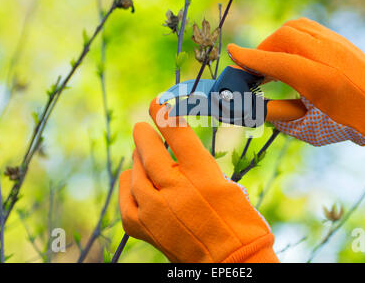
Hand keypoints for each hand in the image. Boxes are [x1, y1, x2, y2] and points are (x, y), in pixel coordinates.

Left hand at [118, 99, 277, 262]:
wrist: (230, 261)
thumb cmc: (239, 222)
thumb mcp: (227, 184)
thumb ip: (199, 167)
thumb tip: (176, 156)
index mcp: (201, 173)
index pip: (176, 133)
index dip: (163, 114)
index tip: (156, 103)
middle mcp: (175, 188)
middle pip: (149, 152)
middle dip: (144, 136)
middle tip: (140, 127)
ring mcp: (156, 209)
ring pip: (135, 174)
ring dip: (136, 160)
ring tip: (138, 153)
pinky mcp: (146, 228)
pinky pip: (126, 201)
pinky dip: (126, 186)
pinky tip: (129, 179)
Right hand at [228, 18, 364, 167]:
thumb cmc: (343, 125)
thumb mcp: (305, 128)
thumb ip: (274, 113)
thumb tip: (248, 104)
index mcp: (322, 82)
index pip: (278, 62)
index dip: (251, 58)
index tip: (232, 53)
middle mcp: (329, 56)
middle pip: (284, 37)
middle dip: (262, 50)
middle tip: (253, 69)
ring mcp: (336, 44)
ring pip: (295, 28)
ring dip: (275, 41)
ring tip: (270, 62)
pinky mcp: (339, 39)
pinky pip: (306, 28)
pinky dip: (289, 37)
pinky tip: (286, 54)